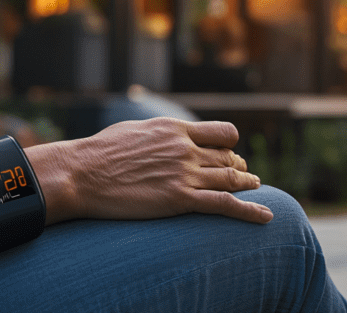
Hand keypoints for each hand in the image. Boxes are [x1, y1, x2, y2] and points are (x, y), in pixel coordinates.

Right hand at [32, 118, 271, 224]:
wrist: (80, 174)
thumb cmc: (100, 153)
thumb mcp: (135, 129)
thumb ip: (158, 132)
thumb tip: (162, 133)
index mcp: (176, 129)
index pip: (223, 133)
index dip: (230, 145)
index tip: (228, 153)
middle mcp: (186, 149)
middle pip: (228, 158)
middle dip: (239, 167)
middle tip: (244, 174)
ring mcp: (185, 174)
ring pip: (231, 179)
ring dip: (248, 184)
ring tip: (257, 187)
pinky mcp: (180, 199)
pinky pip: (225, 205)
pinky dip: (250, 211)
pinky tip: (266, 217)